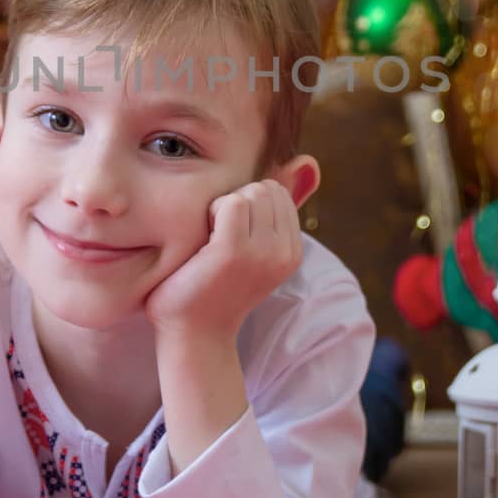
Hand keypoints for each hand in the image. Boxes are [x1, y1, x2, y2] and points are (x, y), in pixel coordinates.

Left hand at [145, 179, 302, 344]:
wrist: (192, 334)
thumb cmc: (212, 287)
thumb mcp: (252, 247)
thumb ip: (273, 211)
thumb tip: (306, 162)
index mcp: (292, 252)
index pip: (277, 192)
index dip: (248, 203)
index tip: (230, 235)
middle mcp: (285, 253)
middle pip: (266, 188)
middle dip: (238, 201)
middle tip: (218, 237)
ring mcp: (263, 253)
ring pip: (250, 192)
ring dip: (224, 207)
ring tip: (212, 242)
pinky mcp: (234, 252)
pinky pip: (231, 202)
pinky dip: (212, 213)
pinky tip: (203, 242)